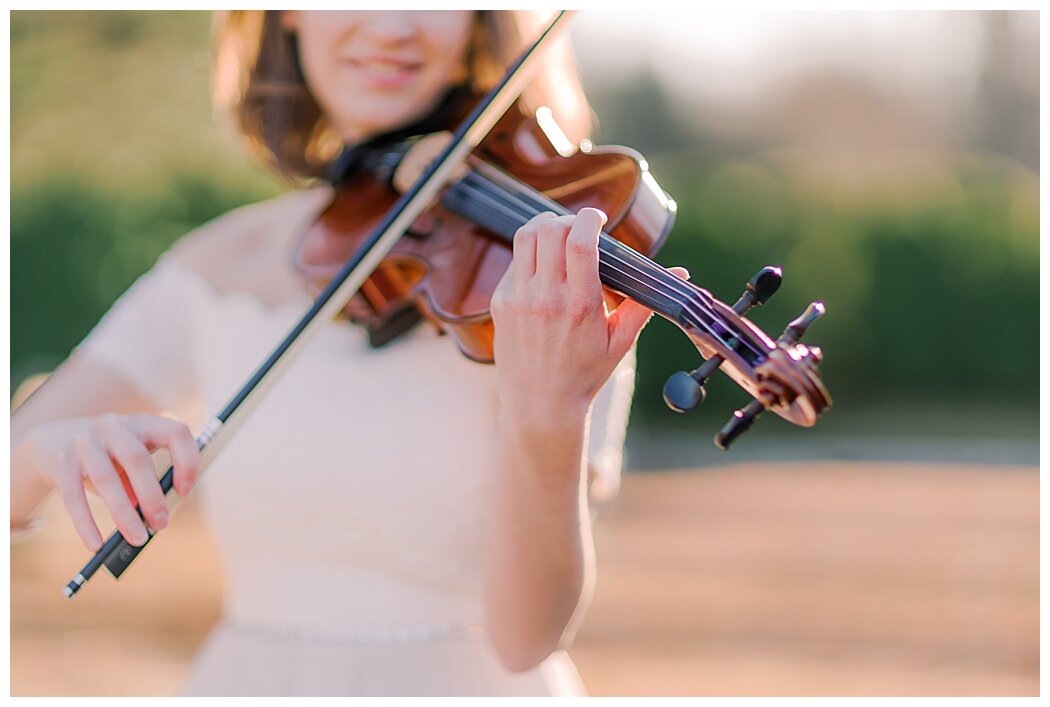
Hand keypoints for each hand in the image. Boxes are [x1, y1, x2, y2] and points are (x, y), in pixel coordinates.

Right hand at [16, 413, 198, 550]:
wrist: (51, 441)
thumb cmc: (106, 457)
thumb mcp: (128, 461)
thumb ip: (142, 482)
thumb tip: (153, 518)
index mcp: (142, 424)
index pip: (176, 432)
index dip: (186, 462)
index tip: (183, 492)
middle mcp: (114, 426)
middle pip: (137, 459)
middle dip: (152, 497)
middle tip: (161, 525)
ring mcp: (85, 441)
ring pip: (106, 479)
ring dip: (124, 513)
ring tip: (137, 538)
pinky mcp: (60, 461)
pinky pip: (74, 497)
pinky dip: (86, 523)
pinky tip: (96, 544)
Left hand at [490, 207, 687, 425]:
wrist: (540, 405)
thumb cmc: (584, 375)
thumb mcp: (620, 342)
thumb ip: (644, 303)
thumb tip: (681, 273)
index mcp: (580, 305)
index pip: (580, 242)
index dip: (588, 219)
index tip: (597, 218)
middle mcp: (546, 298)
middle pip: (549, 230)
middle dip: (568, 220)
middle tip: (579, 229)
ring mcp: (518, 298)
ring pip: (525, 237)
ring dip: (545, 227)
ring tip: (559, 236)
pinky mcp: (500, 302)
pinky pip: (515, 262)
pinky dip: (531, 255)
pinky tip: (544, 269)